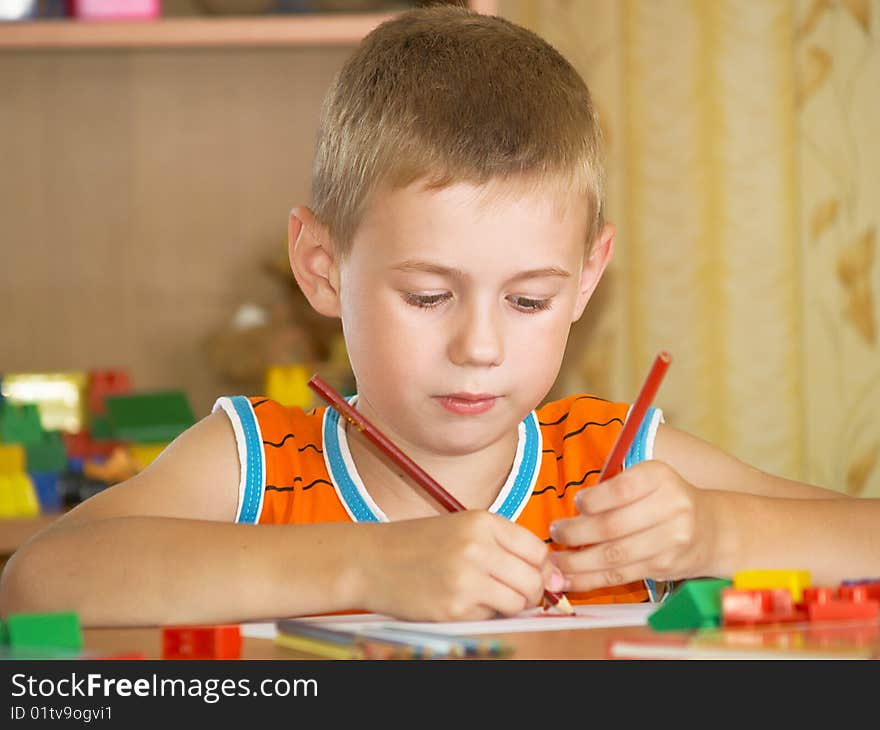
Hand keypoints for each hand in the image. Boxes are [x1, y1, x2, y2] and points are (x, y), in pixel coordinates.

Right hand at [355, 511, 564, 621]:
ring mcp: (466, 578)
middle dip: (529, 591)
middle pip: (533, 579)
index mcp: (482, 521)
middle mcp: (477, 547)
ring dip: (508, 605)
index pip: (537, 550)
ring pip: (518, 602)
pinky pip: (491, 617)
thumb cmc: (419, 545)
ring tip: (483, 596)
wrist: (371, 560)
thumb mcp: (462, 528)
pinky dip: (483, 615)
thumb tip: (555, 578)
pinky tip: (461, 602)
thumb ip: (505, 546)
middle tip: (508, 591)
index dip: (539, 567)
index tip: (527, 574)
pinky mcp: (454, 607)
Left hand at [548, 460, 716, 591]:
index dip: (592, 500)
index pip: (621, 490)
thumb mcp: (647, 479)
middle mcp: (671, 509)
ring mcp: (670, 541)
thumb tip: (572, 508)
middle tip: (555, 533)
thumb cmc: (664, 498)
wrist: (711, 529)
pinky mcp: (663, 568)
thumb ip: (614, 487)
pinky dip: (590, 579)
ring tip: (555, 561)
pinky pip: (620, 576)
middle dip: (576, 533)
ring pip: (614, 556)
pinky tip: (570, 578)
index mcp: (660, 478)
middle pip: (613, 526)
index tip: (576, 504)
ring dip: (578, 562)